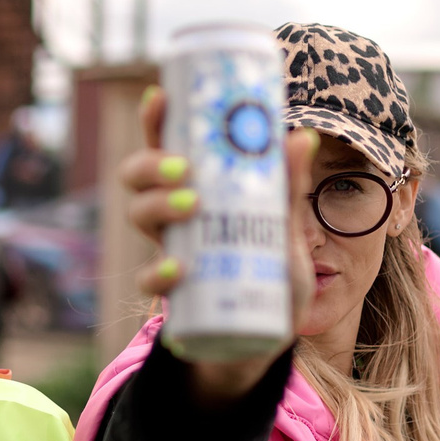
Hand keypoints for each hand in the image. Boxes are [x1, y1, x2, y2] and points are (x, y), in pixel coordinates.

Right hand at [122, 85, 318, 404]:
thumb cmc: (268, 278)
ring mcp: (169, 251)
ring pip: (137, 215)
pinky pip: (149, 277)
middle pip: (139, 175)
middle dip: (151, 163)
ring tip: (190, 207)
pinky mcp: (172, 294)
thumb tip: (302, 136)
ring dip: (156, 204)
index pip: (169, 145)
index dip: (157, 119)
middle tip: (183, 168)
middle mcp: (174, 215)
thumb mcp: (288, 231)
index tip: (161, 96)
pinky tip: (178, 270)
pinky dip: (159, 271)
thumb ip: (288, 188)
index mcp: (198, 189)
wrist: (256, 344)